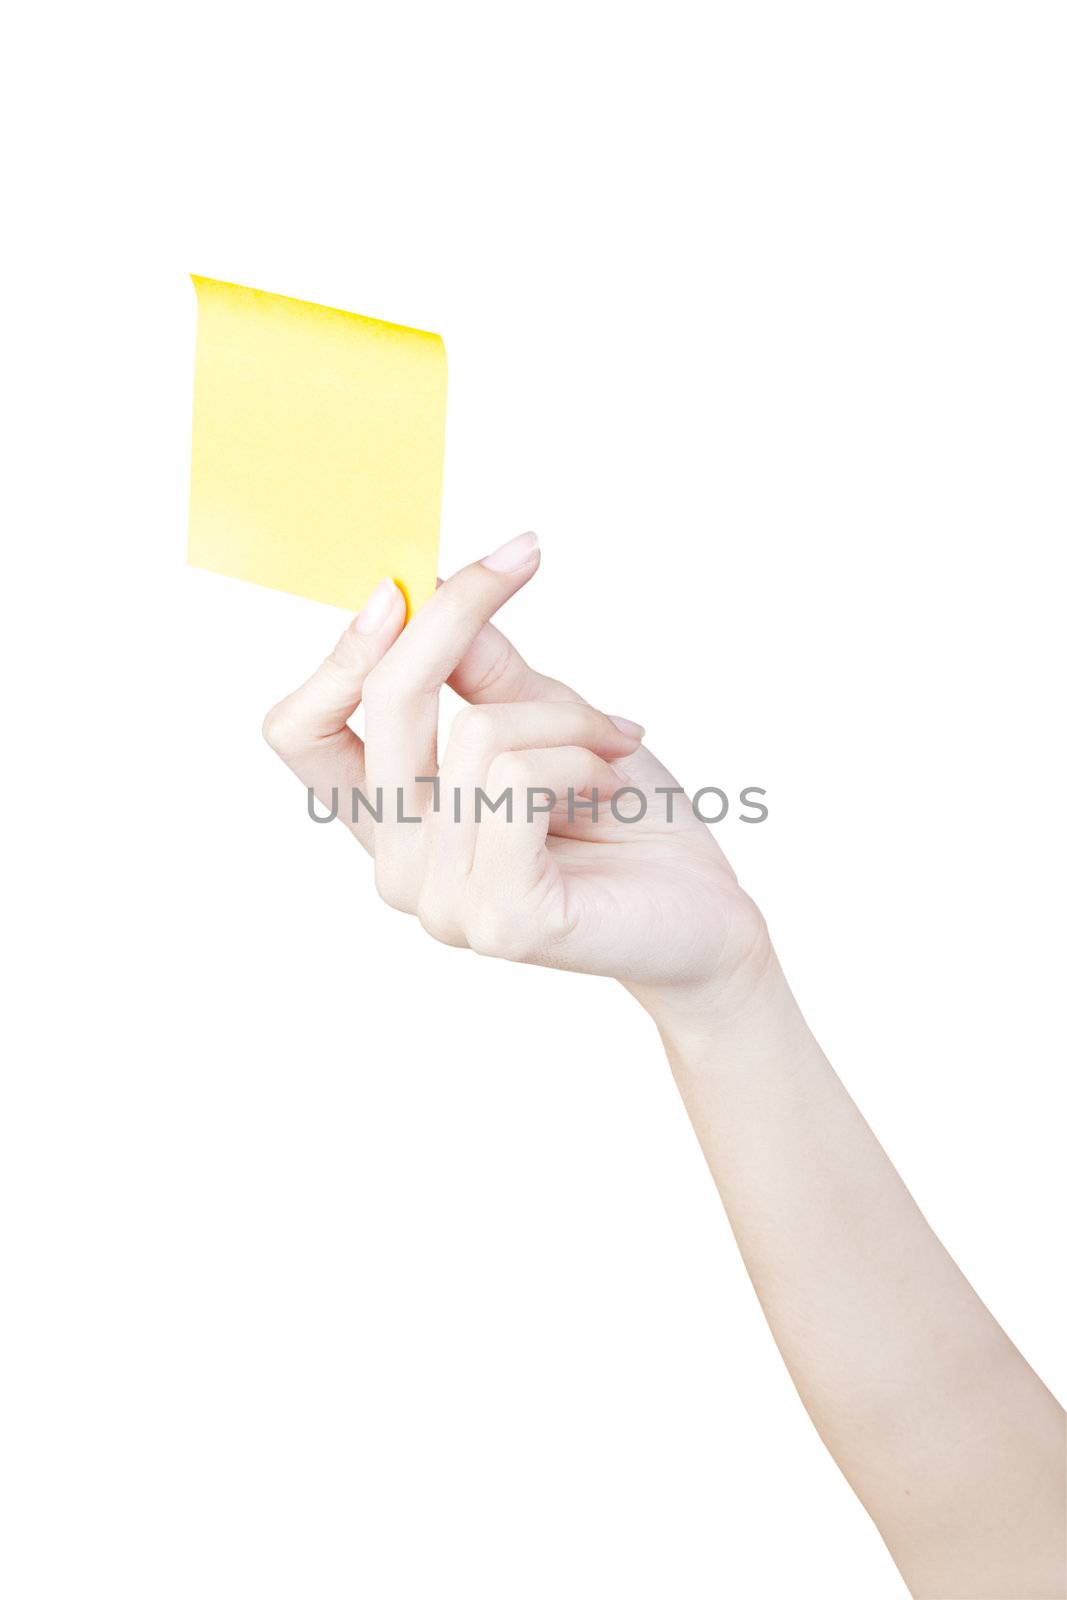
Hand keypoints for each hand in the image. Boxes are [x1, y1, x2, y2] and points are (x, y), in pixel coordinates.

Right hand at [263, 534, 766, 1013]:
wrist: (707, 914)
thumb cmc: (627, 820)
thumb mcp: (548, 722)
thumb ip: (482, 672)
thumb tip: (428, 586)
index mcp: (392, 821)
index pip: (299, 732)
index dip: (340, 650)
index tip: (405, 580)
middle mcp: (398, 868)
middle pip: (384, 705)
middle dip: (455, 613)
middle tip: (524, 556)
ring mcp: (443, 904)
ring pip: (478, 735)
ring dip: (567, 715)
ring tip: (612, 743)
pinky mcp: (503, 920)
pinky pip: (520, 782)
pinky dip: (582, 758)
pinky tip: (611, 784)